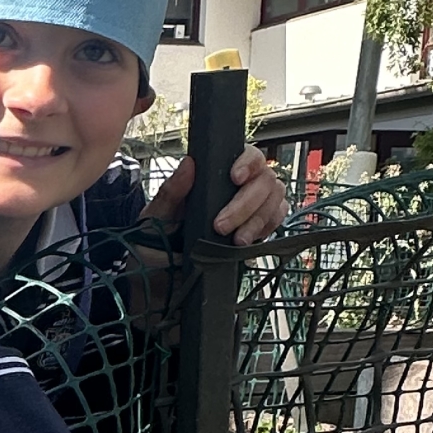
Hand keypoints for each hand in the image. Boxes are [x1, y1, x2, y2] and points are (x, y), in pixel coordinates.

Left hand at [142, 145, 286, 246]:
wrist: (160, 277)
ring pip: (274, 200)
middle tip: (221, 226)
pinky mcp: (258, 228)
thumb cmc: (156, 240)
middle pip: (264, 180)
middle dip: (245, 204)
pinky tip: (247, 241)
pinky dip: (266, 229)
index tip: (235, 178)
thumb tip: (189, 163)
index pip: (247, 155)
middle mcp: (238, 186)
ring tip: (236, 240)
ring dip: (257, 219)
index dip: (248, 163)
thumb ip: (172, 191)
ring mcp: (252, 206)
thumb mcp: (158, 215)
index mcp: (215, 174)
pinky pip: (276, 220)